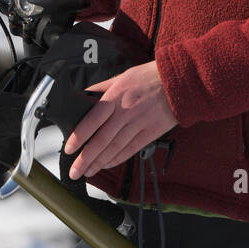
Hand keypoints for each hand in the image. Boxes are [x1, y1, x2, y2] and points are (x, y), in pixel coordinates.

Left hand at [63, 60, 177, 179]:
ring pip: (116, 147)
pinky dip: (118, 159)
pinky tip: (106, 165)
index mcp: (117, 95)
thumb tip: (84, 96)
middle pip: (103, 139)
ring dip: (100, 162)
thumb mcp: (122, 76)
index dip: (80, 135)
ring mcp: (140, 123)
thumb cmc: (150, 76)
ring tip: (87, 171)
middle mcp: (127, 111)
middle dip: (86, 157)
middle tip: (75, 171)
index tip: (69, 149)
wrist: (179, 81)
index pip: (94, 118)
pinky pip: (132, 149)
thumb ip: (102, 88)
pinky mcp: (152, 132)